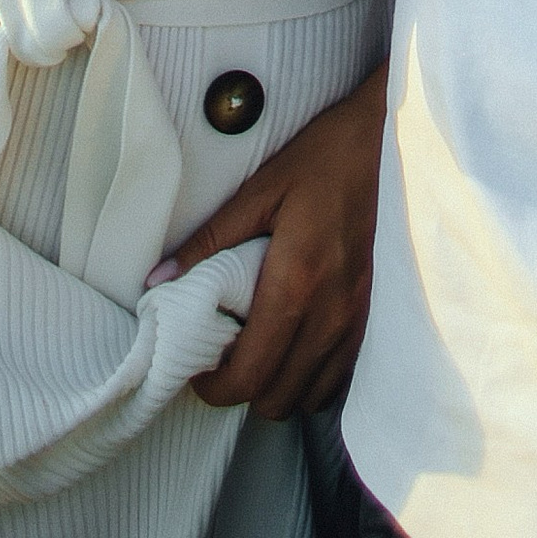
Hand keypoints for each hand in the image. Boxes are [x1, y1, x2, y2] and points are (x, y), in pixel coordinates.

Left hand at [157, 67, 386, 418]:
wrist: (378, 139)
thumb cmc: (316, 159)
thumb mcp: (258, 189)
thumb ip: (208, 240)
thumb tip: (158, 282)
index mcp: (296, 283)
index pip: (251, 373)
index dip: (215, 388)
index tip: (194, 371)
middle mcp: (330, 312)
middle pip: (277, 398)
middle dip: (241, 391)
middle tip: (219, 360)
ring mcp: (354, 317)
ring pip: (308, 397)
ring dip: (275, 387)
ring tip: (254, 353)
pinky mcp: (367, 313)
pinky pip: (337, 378)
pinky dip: (308, 378)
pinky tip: (290, 347)